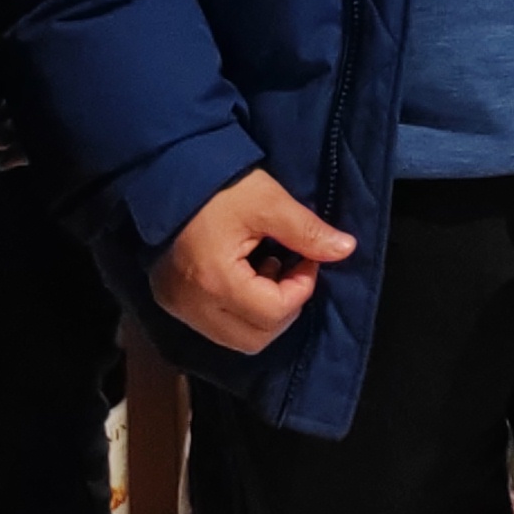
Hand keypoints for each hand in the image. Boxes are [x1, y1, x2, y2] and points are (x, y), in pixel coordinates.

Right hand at [157, 169, 355, 355]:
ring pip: (236, 339)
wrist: (167, 175)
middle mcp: (193, 306)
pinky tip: (245, 276)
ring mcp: (178, 308)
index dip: (301, 288)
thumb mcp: (269, 202)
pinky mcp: (171, 303)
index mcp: (215, 281)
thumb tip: (346, 249)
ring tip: (265, 270)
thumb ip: (307, 231)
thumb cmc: (221, 186)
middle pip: (255, 338)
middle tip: (290, 268)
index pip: (273, 312)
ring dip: (263, 313)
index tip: (307, 258)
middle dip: (284, 307)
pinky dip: (240, 312)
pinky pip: (216, 327)